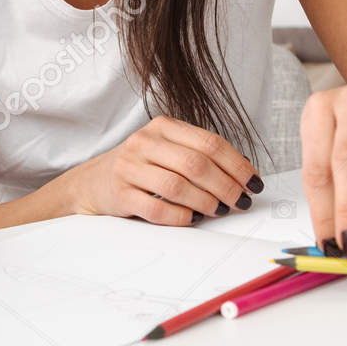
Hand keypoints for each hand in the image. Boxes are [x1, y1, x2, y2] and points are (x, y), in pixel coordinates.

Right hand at [69, 115, 261, 225]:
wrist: (93, 182)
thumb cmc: (141, 168)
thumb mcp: (167, 150)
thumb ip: (199, 156)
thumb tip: (244, 175)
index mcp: (164, 127)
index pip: (210, 143)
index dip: (237, 165)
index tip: (253, 183)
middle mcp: (145, 142)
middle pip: (196, 164)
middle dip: (226, 186)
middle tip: (240, 202)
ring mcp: (129, 167)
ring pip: (177, 186)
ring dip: (205, 202)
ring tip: (219, 210)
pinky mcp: (119, 193)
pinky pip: (156, 208)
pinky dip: (180, 216)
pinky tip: (193, 218)